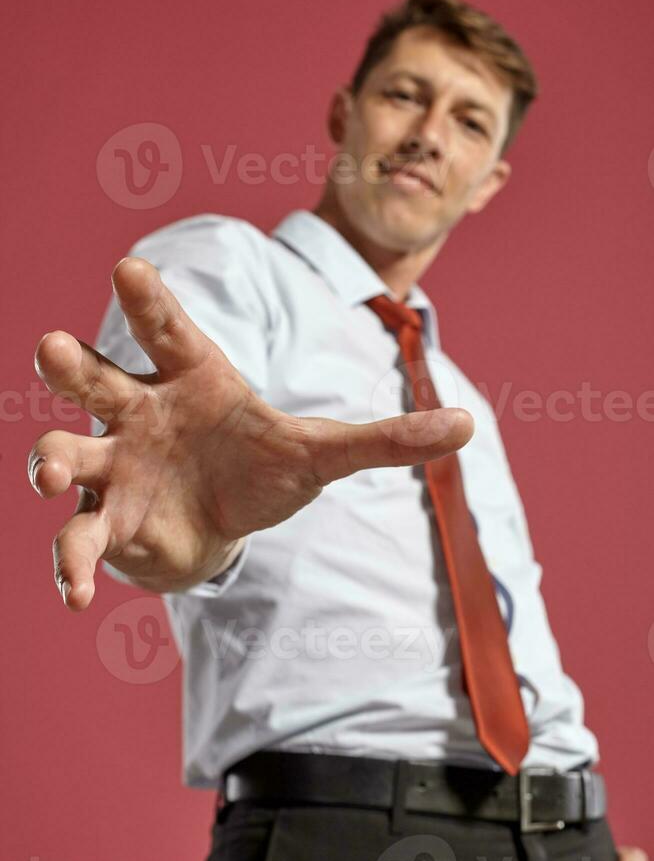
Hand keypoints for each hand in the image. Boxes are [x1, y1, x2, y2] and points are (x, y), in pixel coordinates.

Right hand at [28, 256, 472, 610]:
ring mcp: (117, 466)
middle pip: (97, 380)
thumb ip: (387, 439)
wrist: (225, 520)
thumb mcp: (324, 454)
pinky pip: (81, 539)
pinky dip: (74, 564)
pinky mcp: (111, 522)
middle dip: (71, 366)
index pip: (169, 329)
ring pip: (69, 452)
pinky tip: (79, 595)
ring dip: (52, 461)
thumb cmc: (265, 465)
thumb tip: (471, 425)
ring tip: (51, 475)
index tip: (129, 265)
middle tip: (51, 348)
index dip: (149, 298)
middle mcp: (141, 412)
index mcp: (192, 377)